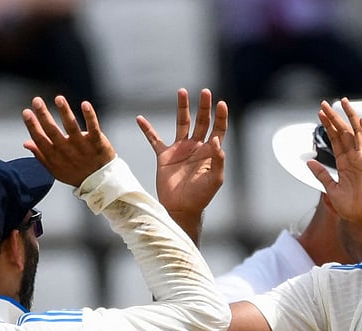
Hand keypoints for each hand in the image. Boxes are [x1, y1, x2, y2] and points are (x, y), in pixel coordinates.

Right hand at [22, 96, 116, 185]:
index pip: (40, 140)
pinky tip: (85, 104)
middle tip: (37, 100)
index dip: (32, 126)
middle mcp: (67, 151)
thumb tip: (26, 143)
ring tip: (59, 99)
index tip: (26, 112)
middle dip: (44, 115)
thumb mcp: (55, 169)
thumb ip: (41, 155)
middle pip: (53, 131)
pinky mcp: (97, 142)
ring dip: (65, 112)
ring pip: (72, 127)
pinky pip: (93, 128)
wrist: (101, 183)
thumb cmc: (75, 173)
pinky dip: (90, 116)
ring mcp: (83, 147)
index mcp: (55, 157)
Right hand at [141, 88, 226, 220]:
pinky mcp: (165, 156)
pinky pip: (154, 139)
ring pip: (182, 122)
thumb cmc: (201, 196)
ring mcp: (180, 149)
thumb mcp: (215, 179)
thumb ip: (218, 160)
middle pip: (202, 121)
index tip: (221, 103)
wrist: (181, 208)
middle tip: (205, 91)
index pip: (218, 129)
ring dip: (182, 107)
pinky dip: (147, 129)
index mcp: (210, 152)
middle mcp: (196, 146)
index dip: (220, 116)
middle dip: (204, 106)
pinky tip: (140, 118)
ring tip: (182, 91)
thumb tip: (217, 141)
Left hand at [308, 98, 361, 227]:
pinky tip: (359, 121)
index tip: (320, 114)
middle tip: (324, 104)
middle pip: (343, 132)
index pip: (335, 140)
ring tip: (343, 102)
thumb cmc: (352, 207)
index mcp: (344, 163)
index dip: (328, 126)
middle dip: (334, 118)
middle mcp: (353, 158)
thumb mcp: (331, 190)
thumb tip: (309, 162)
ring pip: (356, 133)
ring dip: (349, 118)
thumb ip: (322, 175)